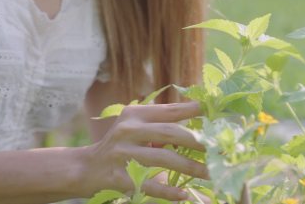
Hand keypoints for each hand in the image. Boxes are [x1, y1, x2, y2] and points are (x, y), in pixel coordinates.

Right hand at [80, 101, 206, 200]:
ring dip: (191, 167)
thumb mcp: (135, 126)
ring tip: (211, 173)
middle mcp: (128, 130)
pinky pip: (148, 184)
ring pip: (163, 159)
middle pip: (170, 133)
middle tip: (219, 148)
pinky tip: (184, 195)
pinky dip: (168, 191)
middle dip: (198, 141)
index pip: (169, 110)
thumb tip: (200, 120)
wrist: (85, 168)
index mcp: (135, 114)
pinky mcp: (118, 177)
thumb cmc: (120, 144)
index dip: (194, 110)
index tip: (216, 111)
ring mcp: (122, 153)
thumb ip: (160, 123)